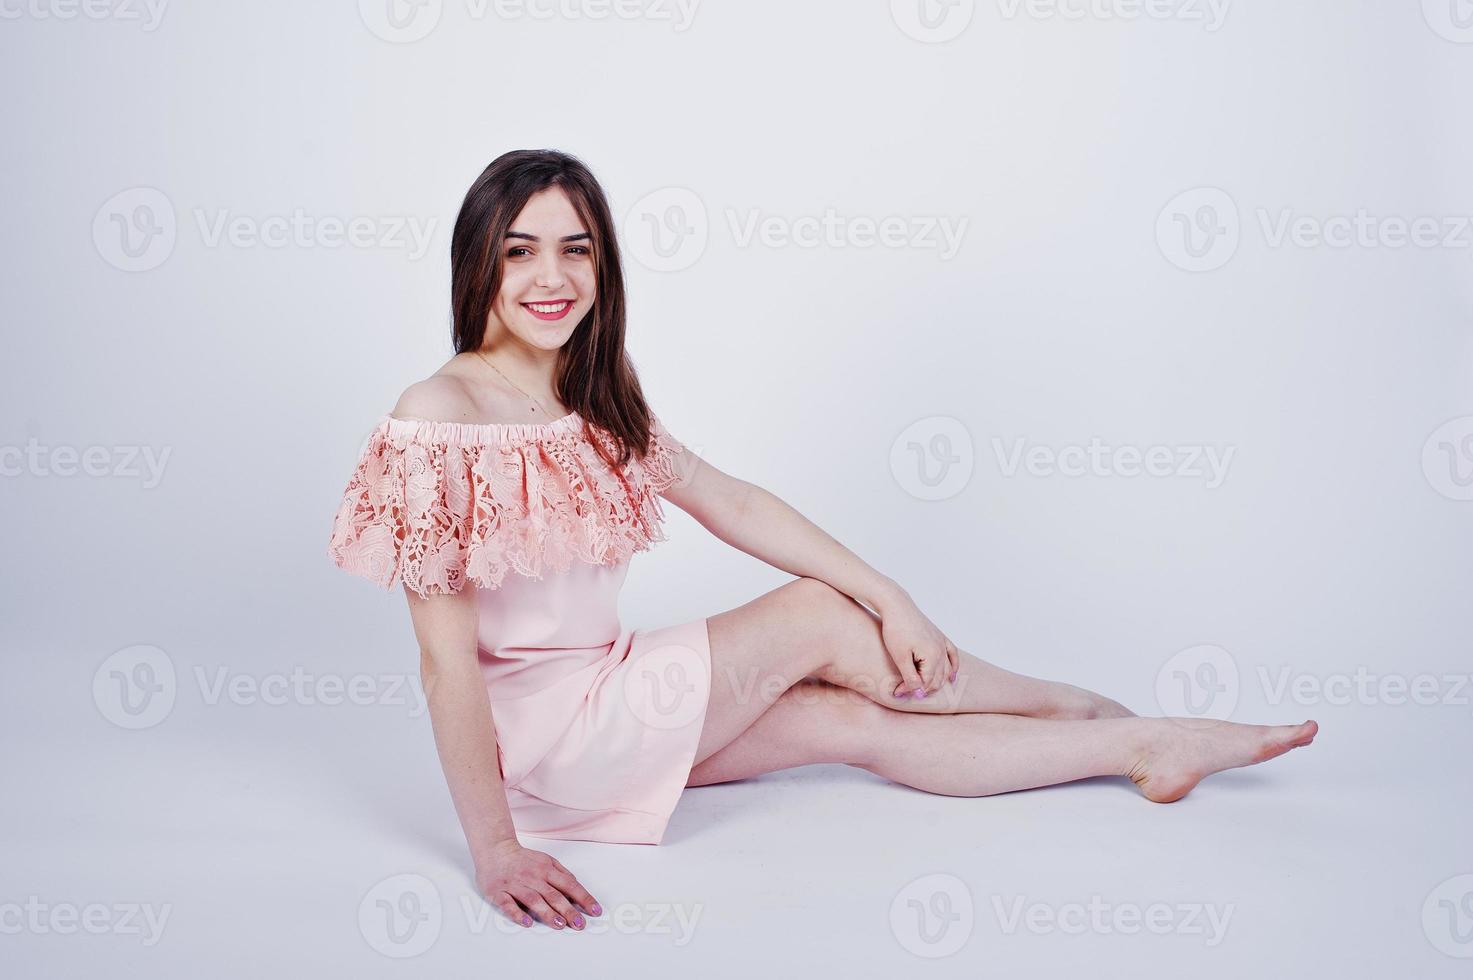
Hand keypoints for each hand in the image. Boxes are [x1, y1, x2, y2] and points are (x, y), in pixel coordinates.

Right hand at [476, 839, 601, 930]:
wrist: (495, 850)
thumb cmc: (524, 860)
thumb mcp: (547, 861)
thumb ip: (562, 874)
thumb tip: (577, 892)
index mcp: (546, 869)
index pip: (569, 884)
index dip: (583, 898)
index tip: (595, 911)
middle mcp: (532, 877)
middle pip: (553, 895)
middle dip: (568, 910)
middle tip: (579, 924)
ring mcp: (515, 885)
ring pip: (533, 900)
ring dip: (547, 913)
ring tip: (560, 925)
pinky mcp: (498, 892)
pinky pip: (508, 904)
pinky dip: (517, 914)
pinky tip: (527, 923)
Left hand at [876, 592, 959, 699]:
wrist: (897, 606)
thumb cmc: (896, 630)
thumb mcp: (900, 657)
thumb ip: (910, 677)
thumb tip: (918, 692)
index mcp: (932, 657)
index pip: (925, 683)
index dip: (911, 690)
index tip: (897, 691)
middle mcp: (941, 651)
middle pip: (938, 679)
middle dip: (924, 688)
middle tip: (907, 691)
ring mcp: (942, 643)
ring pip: (946, 670)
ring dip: (937, 681)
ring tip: (923, 688)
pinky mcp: (940, 636)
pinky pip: (952, 655)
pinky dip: (953, 667)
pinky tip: (952, 676)